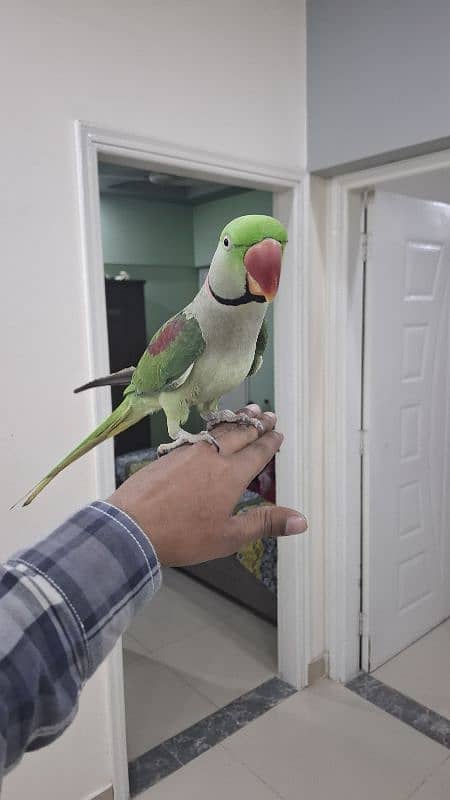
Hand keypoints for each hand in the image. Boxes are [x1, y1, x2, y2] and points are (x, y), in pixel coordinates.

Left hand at [108, 405, 306, 566]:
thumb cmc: (183, 535)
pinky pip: (198, 434)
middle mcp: (212, 456)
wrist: (132, 527)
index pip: (257, 452)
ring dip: (236, 420)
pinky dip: (212, 428)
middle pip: (240, 434)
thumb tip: (302, 521)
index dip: (270, 442)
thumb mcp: (229, 536)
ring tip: (247, 411)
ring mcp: (188, 451)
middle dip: (256, 424)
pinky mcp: (169, 454)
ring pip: (218, 430)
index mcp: (231, 475)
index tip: (278, 433)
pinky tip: (211, 431)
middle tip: (268, 414)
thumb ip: (266, 523)